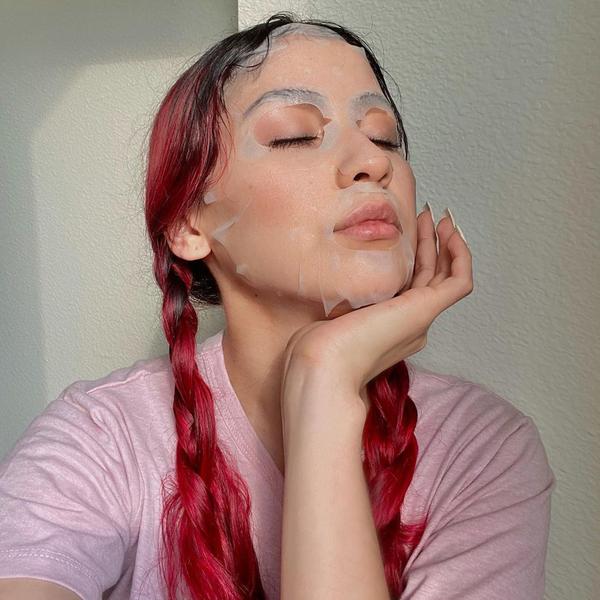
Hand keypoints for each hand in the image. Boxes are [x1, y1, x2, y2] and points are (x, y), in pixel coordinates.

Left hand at [281, 207, 472, 408]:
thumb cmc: (319, 345)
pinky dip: (461, 256)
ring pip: (445, 277)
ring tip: (439, 218)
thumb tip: (341, 279)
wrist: (324, 363)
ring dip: (445, 245)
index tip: (406, 230)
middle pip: (430, 277)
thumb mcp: (332, 313)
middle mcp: (411, 323)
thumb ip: (346, 298)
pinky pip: (459, 281)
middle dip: (430, 244)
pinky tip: (450, 232)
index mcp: (391, 326)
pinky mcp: (426, 310)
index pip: (410, 286)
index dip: (413, 257)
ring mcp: (421, 318)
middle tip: (427, 216)